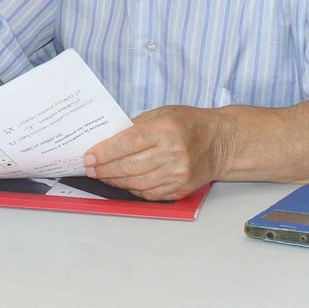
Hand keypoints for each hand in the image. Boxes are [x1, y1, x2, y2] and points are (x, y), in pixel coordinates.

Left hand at [82, 105, 230, 199]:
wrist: (220, 142)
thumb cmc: (189, 124)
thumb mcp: (161, 114)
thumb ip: (135, 127)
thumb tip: (106, 142)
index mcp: (166, 129)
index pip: (127, 143)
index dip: (104, 152)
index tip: (88, 157)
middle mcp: (173, 153)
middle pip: (129, 166)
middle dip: (104, 169)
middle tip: (90, 169)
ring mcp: (178, 174)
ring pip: (136, 183)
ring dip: (115, 181)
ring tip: (102, 175)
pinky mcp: (180, 189)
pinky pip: (148, 193)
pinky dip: (131, 189)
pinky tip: (122, 183)